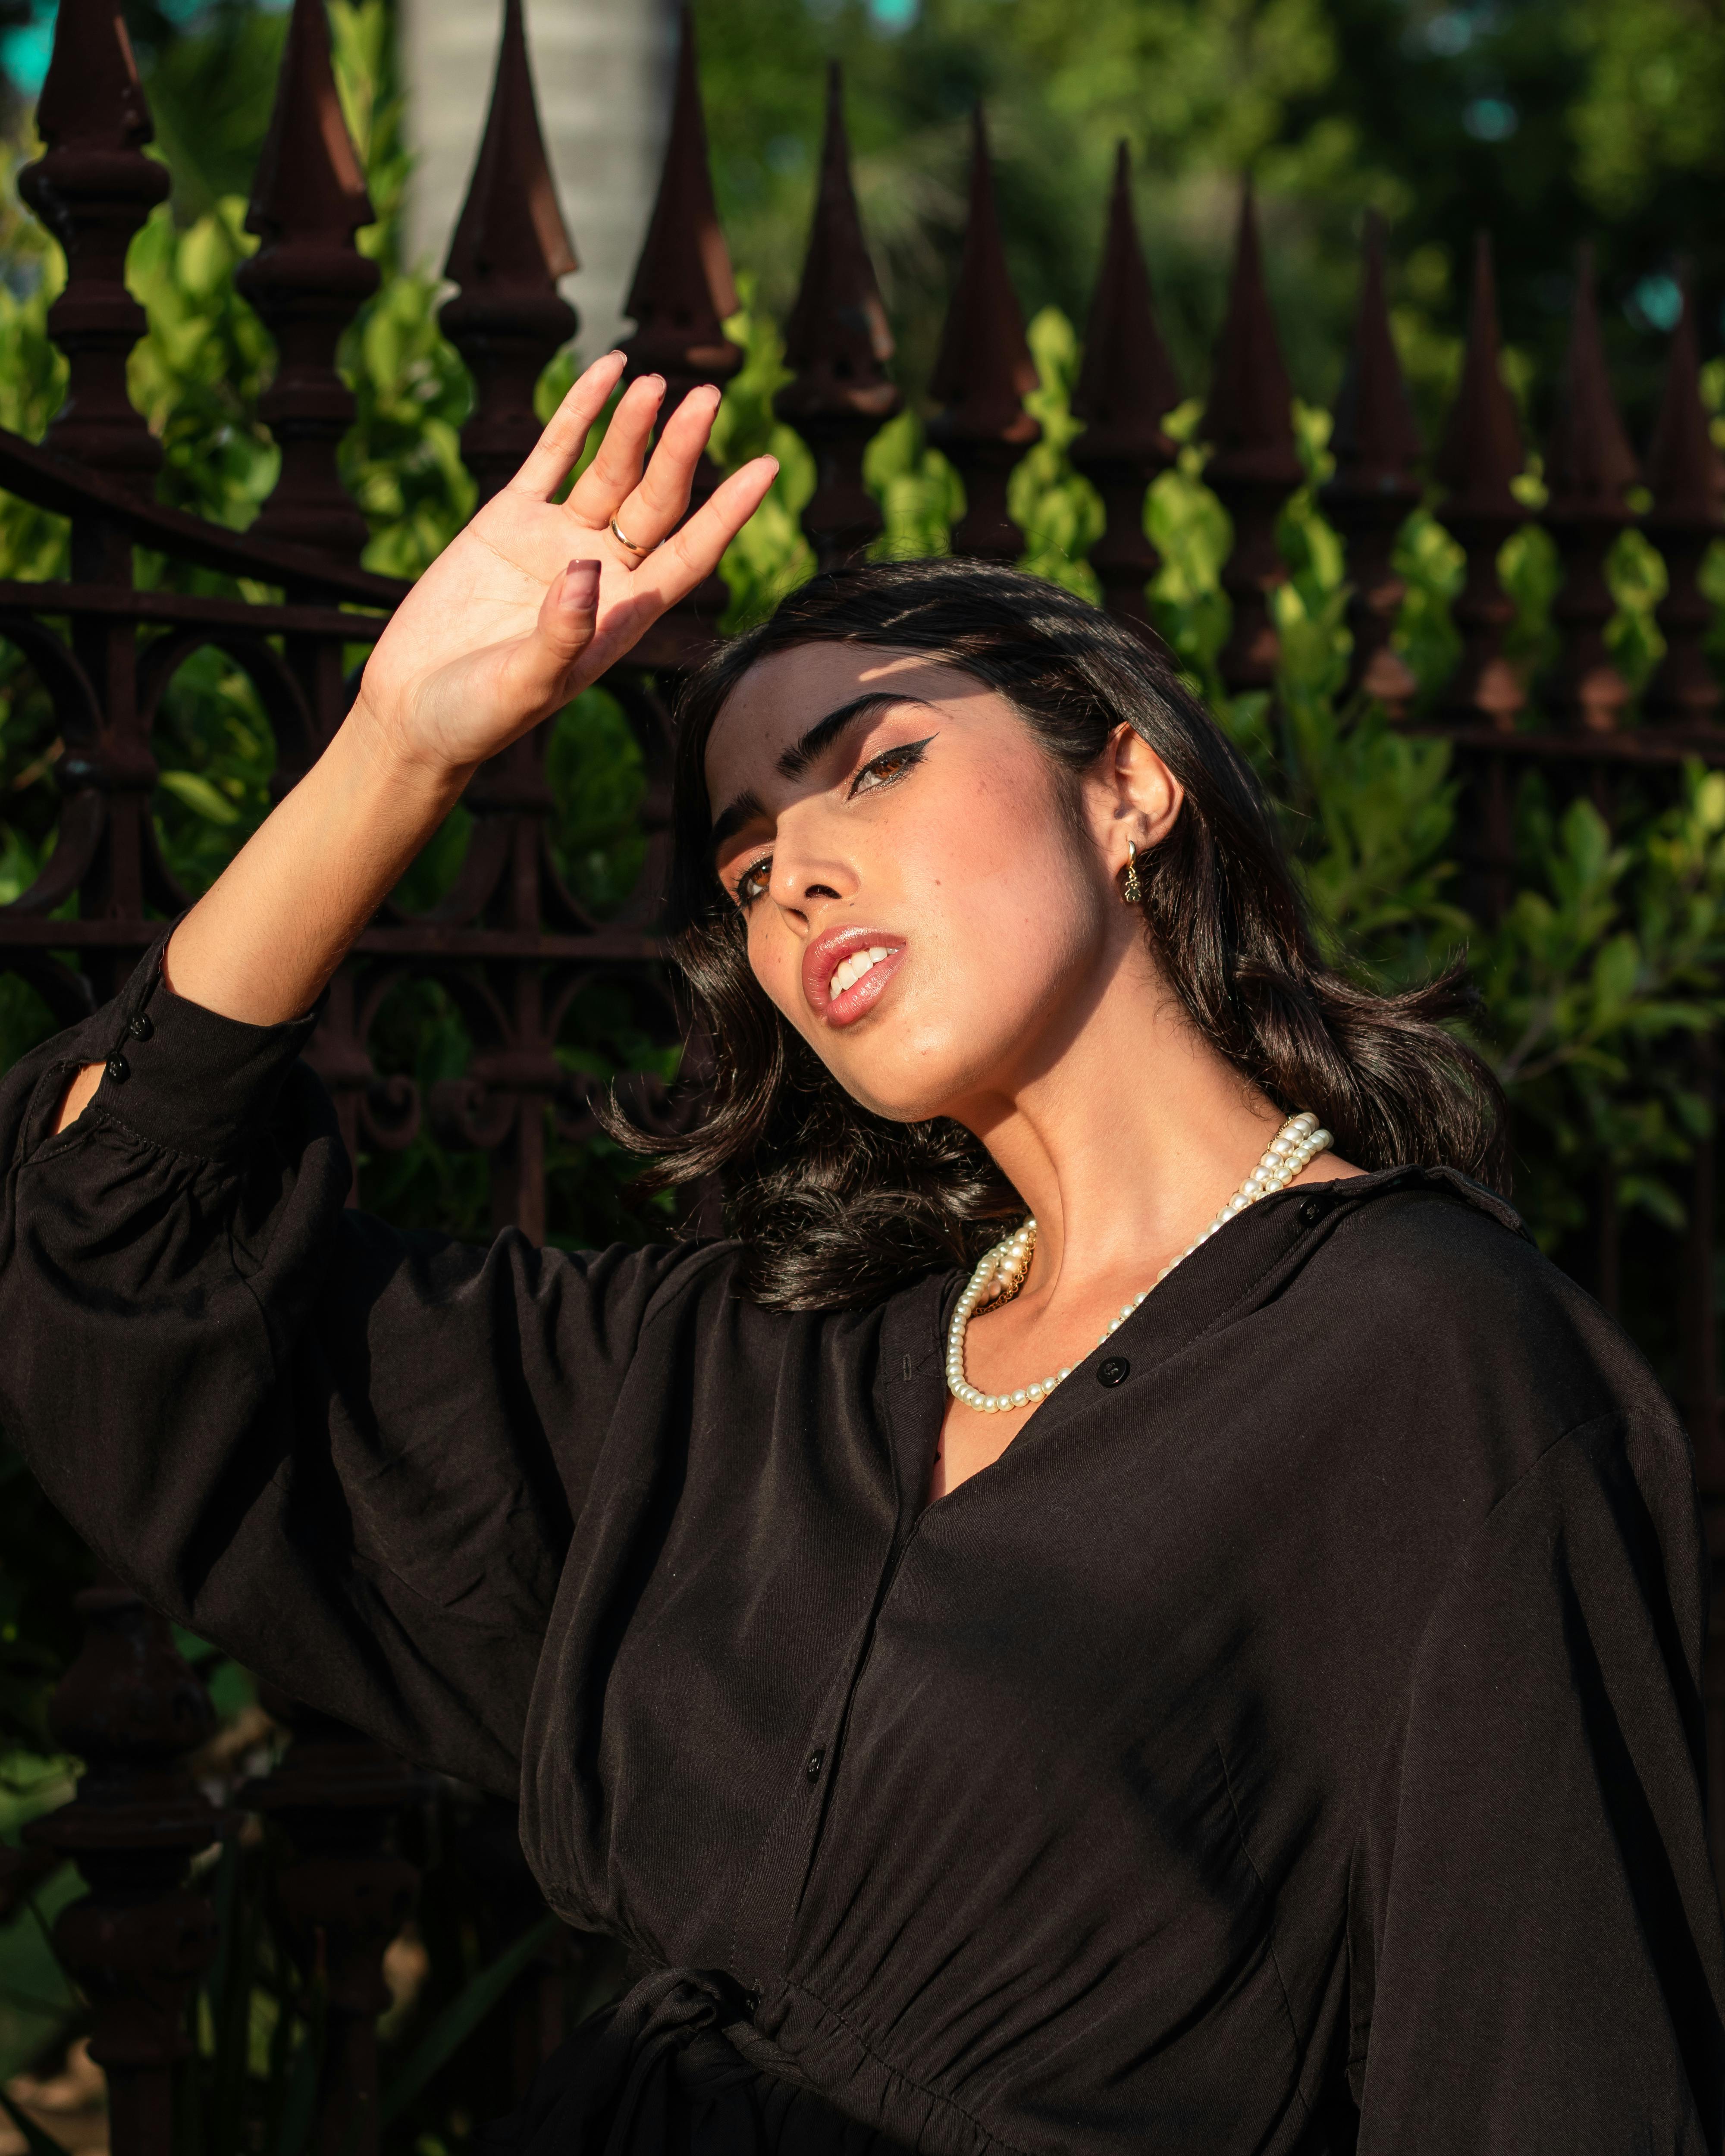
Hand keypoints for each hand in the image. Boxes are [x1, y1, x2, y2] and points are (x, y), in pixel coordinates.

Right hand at [351, 351, 776, 779]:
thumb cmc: (479, 715)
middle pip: (655, 502)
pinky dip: (578, 414)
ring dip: (633, 427)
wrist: (415, 708)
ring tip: (655, 381)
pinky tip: (607, 371)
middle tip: (709, 398)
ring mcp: (556, 540)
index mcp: (623, 617)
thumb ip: (562, 634)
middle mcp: (602, 572)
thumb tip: (585, 568)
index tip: (767, 469)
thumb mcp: (526, 686)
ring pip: (609, 472)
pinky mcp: (508, 520)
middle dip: (680, 451)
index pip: (689, 555)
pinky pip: (552, 456)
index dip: (727, 514)